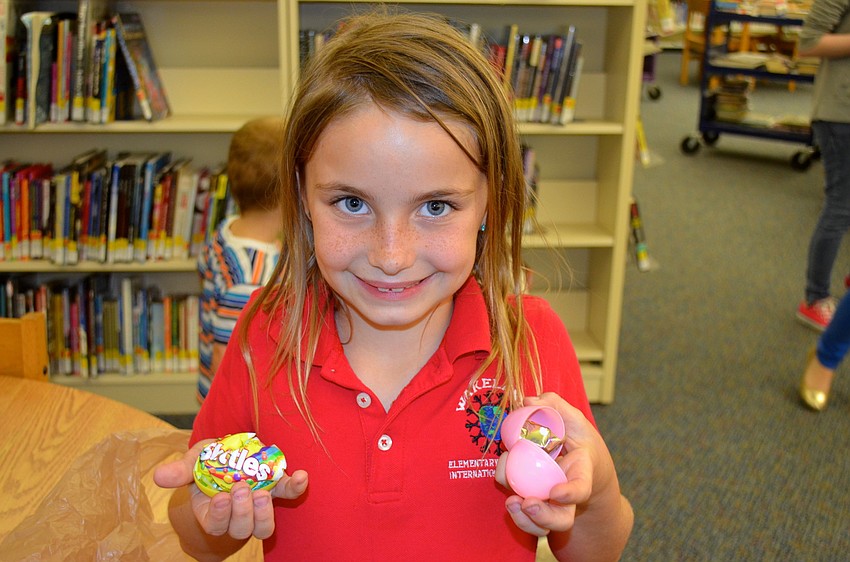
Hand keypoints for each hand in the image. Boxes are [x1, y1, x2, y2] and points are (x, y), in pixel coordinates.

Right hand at [154, 439, 308, 539]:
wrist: (231, 448)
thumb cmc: (208, 459)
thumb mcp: (193, 460)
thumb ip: (181, 470)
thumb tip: (158, 476)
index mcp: (212, 510)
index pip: (215, 525)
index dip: (220, 516)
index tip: (221, 498)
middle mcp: (237, 514)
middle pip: (241, 530)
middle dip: (243, 513)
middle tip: (242, 489)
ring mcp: (259, 503)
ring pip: (264, 527)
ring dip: (264, 513)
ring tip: (262, 492)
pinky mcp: (277, 488)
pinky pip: (289, 494)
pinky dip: (296, 487)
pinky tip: (301, 476)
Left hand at [496, 393, 601, 535]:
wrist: (585, 469)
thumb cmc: (580, 443)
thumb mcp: (575, 421)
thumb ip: (556, 407)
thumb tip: (528, 400)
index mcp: (582, 473)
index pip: (581, 488)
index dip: (570, 493)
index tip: (556, 493)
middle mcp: (568, 496)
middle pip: (562, 519)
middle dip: (544, 517)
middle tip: (528, 504)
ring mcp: (552, 505)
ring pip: (542, 526)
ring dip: (525, 521)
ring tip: (512, 503)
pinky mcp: (536, 506)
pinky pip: (526, 518)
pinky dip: (516, 513)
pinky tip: (507, 494)